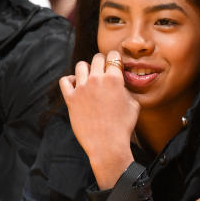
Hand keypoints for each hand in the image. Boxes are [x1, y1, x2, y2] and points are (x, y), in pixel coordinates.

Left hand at [59, 51, 138, 187]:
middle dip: (102, 62)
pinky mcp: (70, 99)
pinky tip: (77, 86)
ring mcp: (82, 88)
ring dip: (87, 69)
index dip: (115, 59)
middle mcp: (97, 80)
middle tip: (104, 71)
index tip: (115, 64)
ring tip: (90, 78)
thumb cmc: (124, 126)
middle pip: (97, 58)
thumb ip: (127, 89)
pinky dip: (70, 80)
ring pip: (80, 65)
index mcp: (115, 79)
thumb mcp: (134, 104)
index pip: (113, 56)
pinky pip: (65, 80)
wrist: (107, 144)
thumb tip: (121, 83)